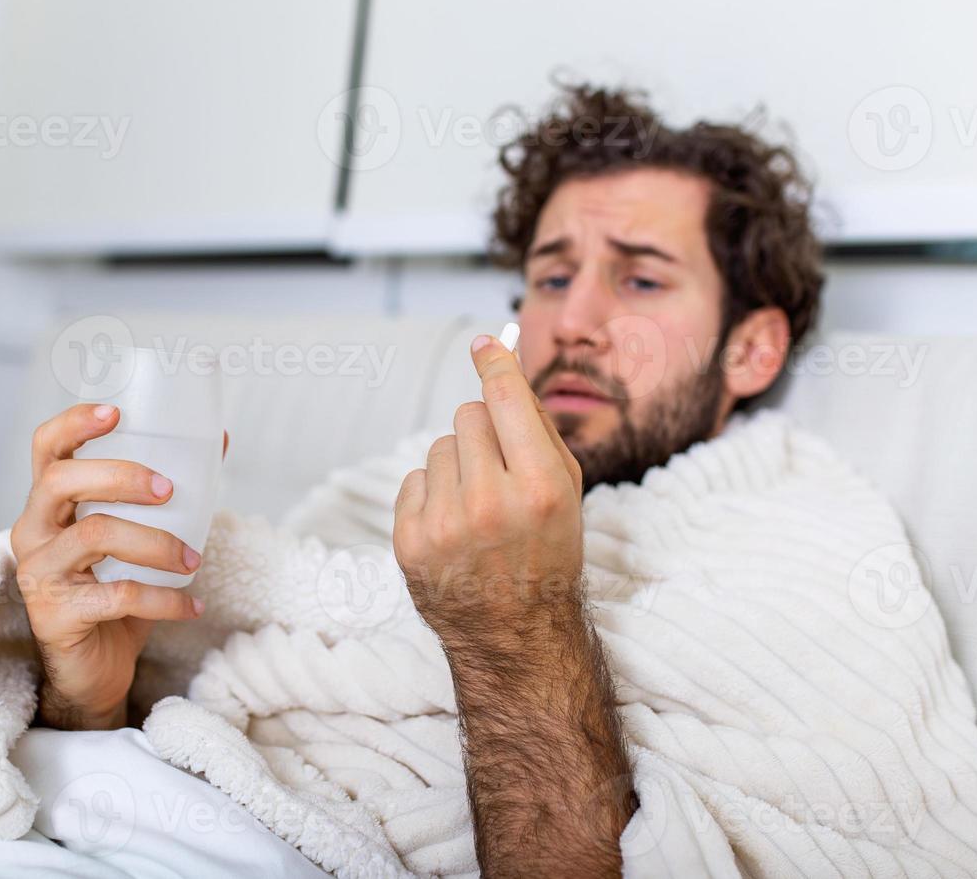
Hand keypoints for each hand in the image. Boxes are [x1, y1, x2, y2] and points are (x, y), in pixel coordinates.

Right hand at [10, 403, 225, 728]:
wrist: (94, 669)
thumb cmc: (114, 591)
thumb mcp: (138, 536)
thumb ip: (166, 496)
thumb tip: (218, 441)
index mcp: (50, 503)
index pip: (47, 448)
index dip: (74, 423)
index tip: (116, 412)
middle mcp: (33, 530)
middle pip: (62, 480)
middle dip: (121, 476)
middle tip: (170, 490)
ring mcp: (38, 572)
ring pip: (94, 535)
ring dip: (156, 543)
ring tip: (193, 559)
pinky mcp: (55, 614)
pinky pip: (117, 595)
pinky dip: (164, 599)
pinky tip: (191, 605)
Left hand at [393, 334, 583, 642]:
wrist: (515, 633)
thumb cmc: (546, 552)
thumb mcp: (567, 492)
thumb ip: (538, 428)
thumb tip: (500, 366)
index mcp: (540, 488)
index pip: (506, 400)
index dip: (495, 363)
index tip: (484, 343)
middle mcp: (491, 503)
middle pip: (467, 415)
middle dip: (482, 432)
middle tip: (498, 469)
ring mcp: (445, 525)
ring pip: (439, 447)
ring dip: (457, 465)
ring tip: (477, 506)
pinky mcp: (410, 542)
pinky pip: (414, 480)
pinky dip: (432, 495)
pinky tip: (453, 527)